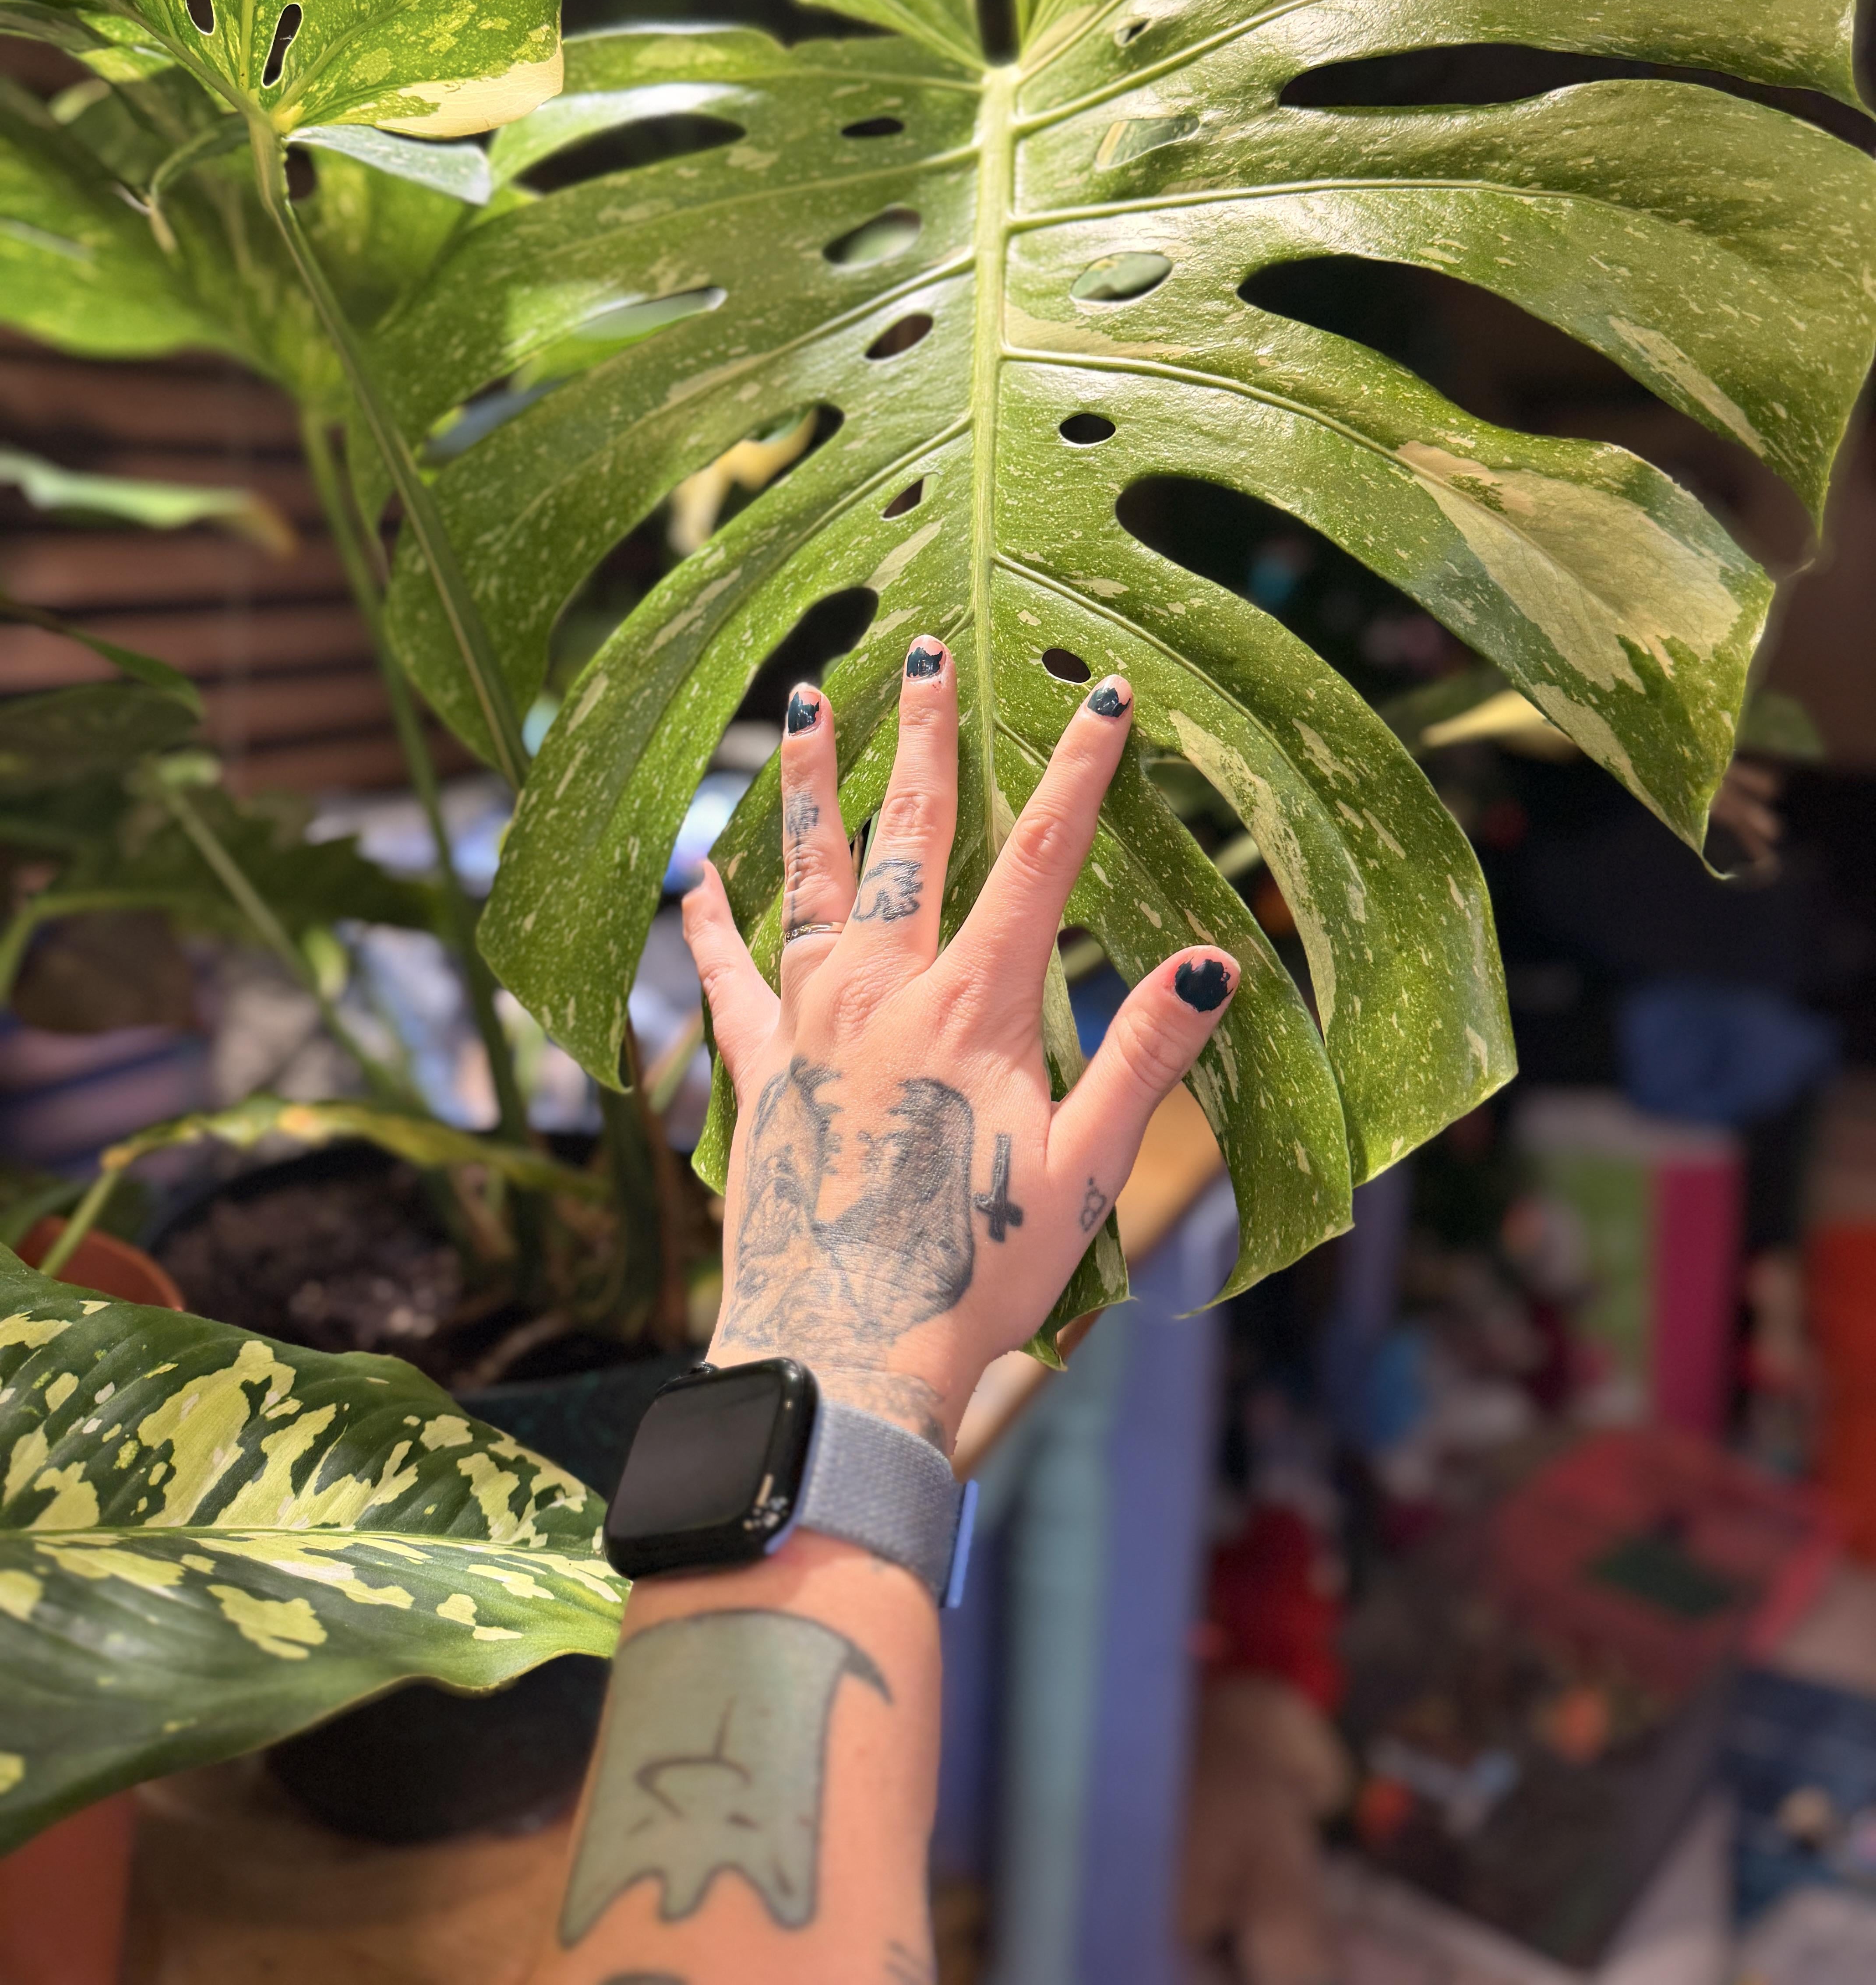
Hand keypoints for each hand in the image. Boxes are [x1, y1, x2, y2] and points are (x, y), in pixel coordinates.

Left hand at [682, 636, 1239, 1452]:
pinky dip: (712, 925)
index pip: (1041, 860)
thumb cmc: (978, 1273)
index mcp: (975, 1009)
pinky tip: (694, 878)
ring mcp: (811, 1026)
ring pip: (811, 877)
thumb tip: (1210, 962)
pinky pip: (728, 978)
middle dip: (925, 739)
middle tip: (925, 654)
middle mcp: (884, 993)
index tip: (1104, 695)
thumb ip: (1146, 1059)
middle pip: (910, 839)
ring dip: (808, 787)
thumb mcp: (1087, 1170)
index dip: (1079, 772)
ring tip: (800, 705)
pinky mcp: (759, 1072)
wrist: (845, 1354)